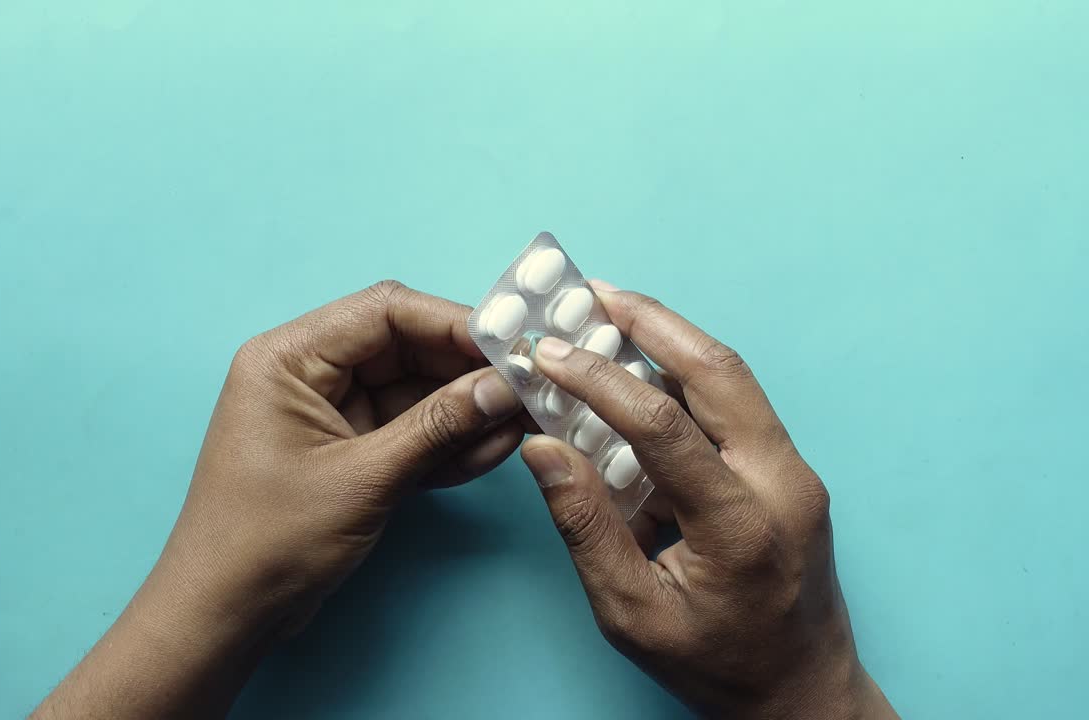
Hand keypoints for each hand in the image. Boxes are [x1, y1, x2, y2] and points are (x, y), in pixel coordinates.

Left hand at [33, 281, 523, 718]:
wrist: (225, 615)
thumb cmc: (266, 542)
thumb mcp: (362, 478)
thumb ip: (436, 426)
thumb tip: (501, 387)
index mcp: (289, 358)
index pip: (384, 313)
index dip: (453, 324)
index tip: (510, 346)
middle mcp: (308, 374)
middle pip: (406, 348)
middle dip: (468, 369)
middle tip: (529, 386)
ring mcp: (331, 414)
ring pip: (415, 392)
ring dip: (467, 409)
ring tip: (526, 419)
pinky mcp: (350, 452)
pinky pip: (410, 432)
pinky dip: (448, 441)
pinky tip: (495, 447)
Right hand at [519, 282, 897, 719]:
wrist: (802, 691)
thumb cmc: (716, 665)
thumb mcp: (631, 614)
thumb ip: (585, 527)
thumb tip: (544, 448)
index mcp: (742, 526)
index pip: (664, 427)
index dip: (600, 381)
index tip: (550, 354)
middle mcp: (783, 485)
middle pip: (721, 372)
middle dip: (653, 322)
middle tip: (593, 294)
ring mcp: (795, 473)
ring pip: (733, 380)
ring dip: (671, 340)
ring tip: (611, 315)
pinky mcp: (790, 471)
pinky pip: (736, 407)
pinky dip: (686, 378)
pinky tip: (642, 371)